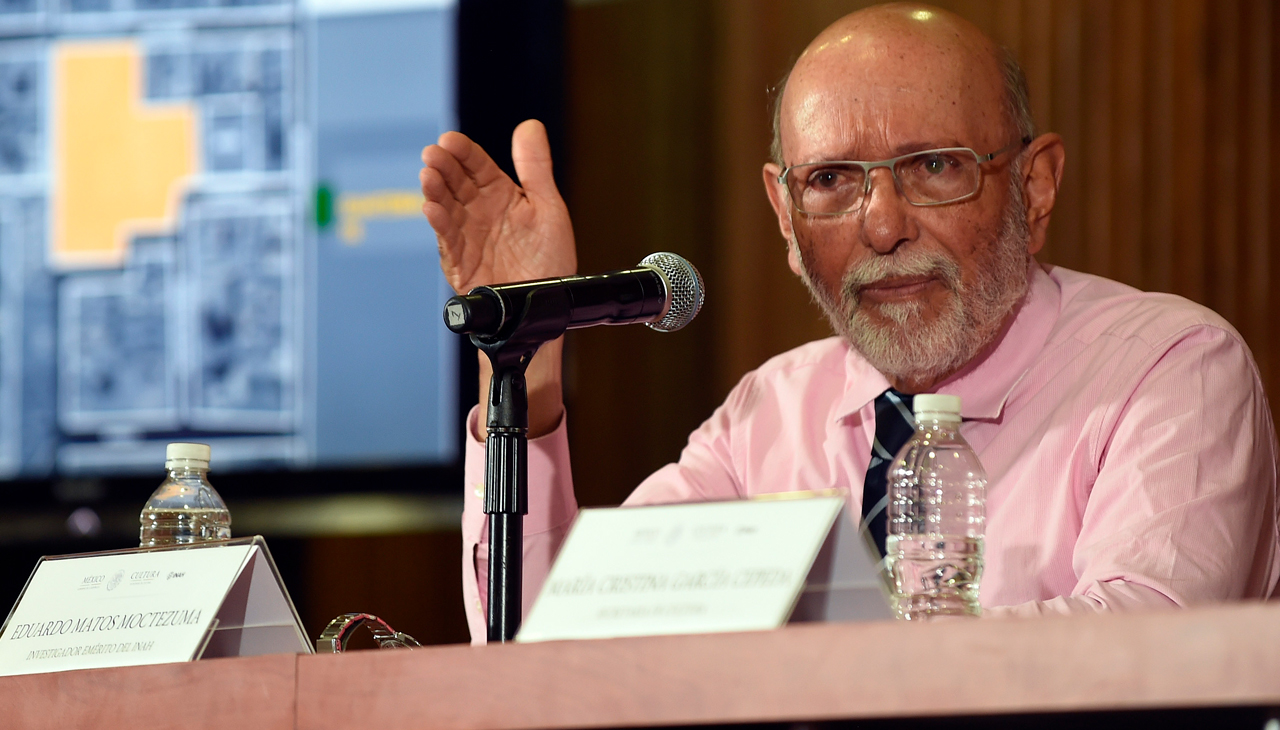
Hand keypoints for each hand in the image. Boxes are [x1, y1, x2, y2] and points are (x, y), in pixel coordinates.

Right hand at [420, 120, 570, 437]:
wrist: (543, 309)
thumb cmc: (549, 261)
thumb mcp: (548, 208)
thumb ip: (536, 168)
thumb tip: (530, 125)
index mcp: (501, 194)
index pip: (476, 165)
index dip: (463, 151)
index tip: (450, 140)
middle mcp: (479, 211)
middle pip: (455, 181)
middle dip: (443, 166)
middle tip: (434, 155)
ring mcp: (467, 235)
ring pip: (445, 206)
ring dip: (434, 191)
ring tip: (428, 177)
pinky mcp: (459, 260)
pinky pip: (446, 238)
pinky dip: (438, 222)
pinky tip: (431, 208)